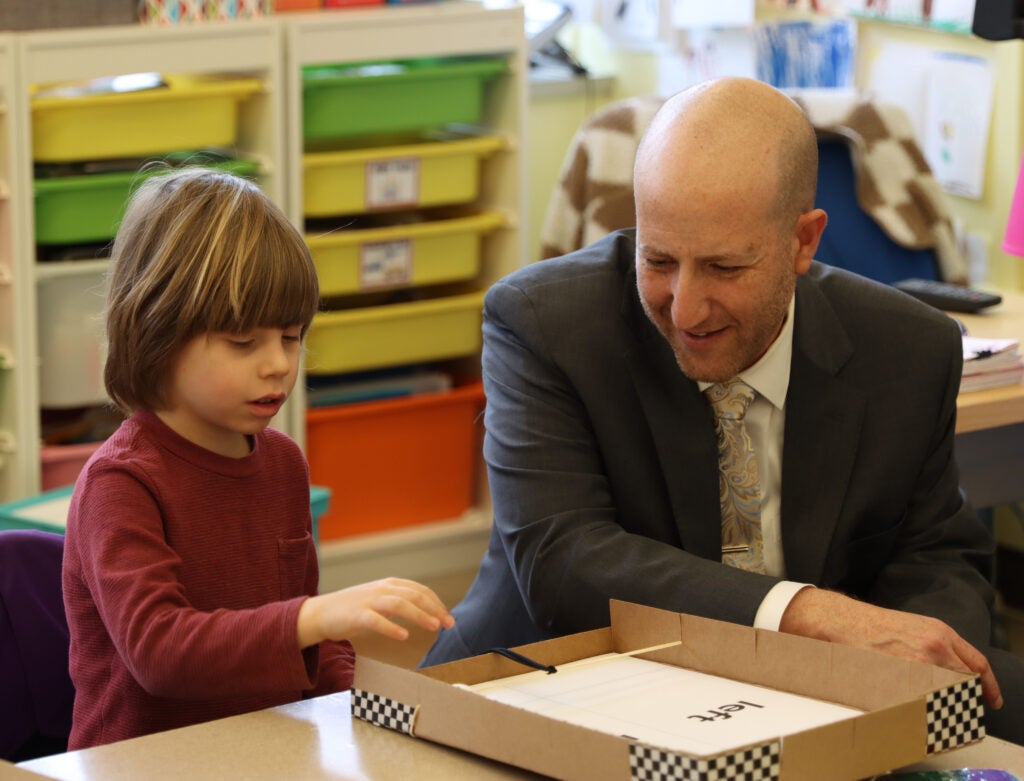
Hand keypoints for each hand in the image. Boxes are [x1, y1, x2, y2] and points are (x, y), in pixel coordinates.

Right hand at [297, 577, 454, 647]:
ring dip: (419, 614)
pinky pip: (376, 620)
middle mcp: (382, 589)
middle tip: (449, 624)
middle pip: (414, 595)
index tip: (448, 617)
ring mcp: (369, 601)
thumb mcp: (380, 601)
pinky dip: (391, 627)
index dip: (437, 603)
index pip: (420, 590)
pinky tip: (404, 635)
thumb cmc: (354, 610)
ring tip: (434, 626)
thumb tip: (426, 611)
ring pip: (399, 604)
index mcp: (389, 585)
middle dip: (434, 608)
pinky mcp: (356, 615)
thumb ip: (400, 602)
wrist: (321, 614)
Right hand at [779, 588, 1002, 709]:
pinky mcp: (897, 679)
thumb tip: (952, 672)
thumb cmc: (869, 624)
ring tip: (921, 701)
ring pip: (942, 694)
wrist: (837, 620)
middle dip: (961, 697)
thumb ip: (936, 646)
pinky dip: (915, 705)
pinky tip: (902, 700)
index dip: (988, 686)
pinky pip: (917, 701)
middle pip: (963, 682)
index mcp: (939, 633)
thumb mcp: (912, 626)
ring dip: (936, 702)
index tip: (990, 699)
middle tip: (951, 705)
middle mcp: (933, 648)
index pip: (977, 664)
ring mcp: (915, 664)